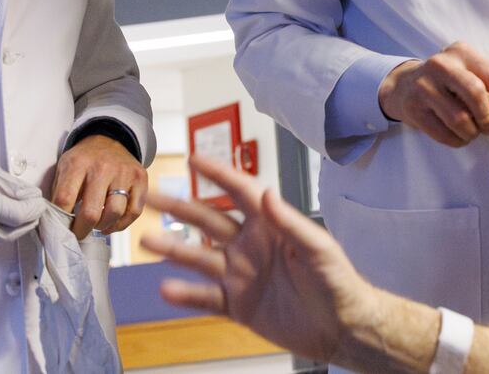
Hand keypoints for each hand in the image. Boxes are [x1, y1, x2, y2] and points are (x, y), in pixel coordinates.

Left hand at [53, 134, 148, 237]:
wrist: (109, 140)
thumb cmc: (83, 160)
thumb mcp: (64, 168)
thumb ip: (58, 192)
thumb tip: (55, 223)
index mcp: (77, 164)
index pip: (64, 200)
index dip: (62, 221)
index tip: (62, 229)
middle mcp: (102, 167)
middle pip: (91, 213)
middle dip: (82, 230)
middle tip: (79, 233)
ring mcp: (124, 172)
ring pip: (114, 213)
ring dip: (103, 226)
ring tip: (96, 225)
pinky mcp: (140, 178)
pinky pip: (134, 212)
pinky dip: (121, 224)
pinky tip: (112, 222)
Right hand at [143, 154, 381, 364]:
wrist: (340, 327)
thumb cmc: (338, 282)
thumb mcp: (317, 247)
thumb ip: (290, 222)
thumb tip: (268, 194)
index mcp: (271, 225)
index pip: (240, 192)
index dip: (219, 175)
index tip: (194, 160)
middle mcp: (251, 245)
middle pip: (209, 221)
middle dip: (180, 208)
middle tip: (152, 197)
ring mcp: (242, 275)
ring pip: (200, 257)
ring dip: (174, 249)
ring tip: (147, 241)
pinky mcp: (239, 304)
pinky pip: (206, 297)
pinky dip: (186, 294)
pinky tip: (167, 289)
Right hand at [378, 42, 488, 147]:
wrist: (403, 86)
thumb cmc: (446, 83)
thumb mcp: (467, 75)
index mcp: (462, 52)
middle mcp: (442, 64)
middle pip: (477, 93)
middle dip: (488, 117)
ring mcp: (424, 85)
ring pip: (460, 118)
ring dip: (472, 133)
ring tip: (471, 132)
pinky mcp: (413, 107)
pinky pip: (443, 133)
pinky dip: (457, 140)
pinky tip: (457, 135)